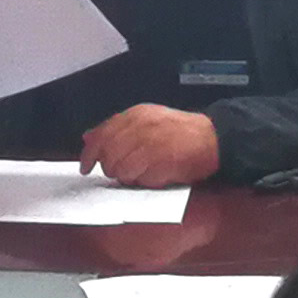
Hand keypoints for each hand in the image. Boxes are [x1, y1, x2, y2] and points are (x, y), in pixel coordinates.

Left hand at [81, 107, 222, 188]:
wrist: (212, 137)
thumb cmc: (179, 130)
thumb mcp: (147, 119)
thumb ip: (117, 128)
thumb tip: (88, 137)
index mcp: (136, 115)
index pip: (102, 134)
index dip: (89, 154)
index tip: (85, 167)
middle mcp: (141, 128)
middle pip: (109, 156)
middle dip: (111, 168)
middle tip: (122, 171)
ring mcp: (151, 146)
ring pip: (122, 171)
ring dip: (128, 177)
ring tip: (143, 172)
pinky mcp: (162, 164)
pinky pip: (141, 180)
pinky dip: (145, 182)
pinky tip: (155, 175)